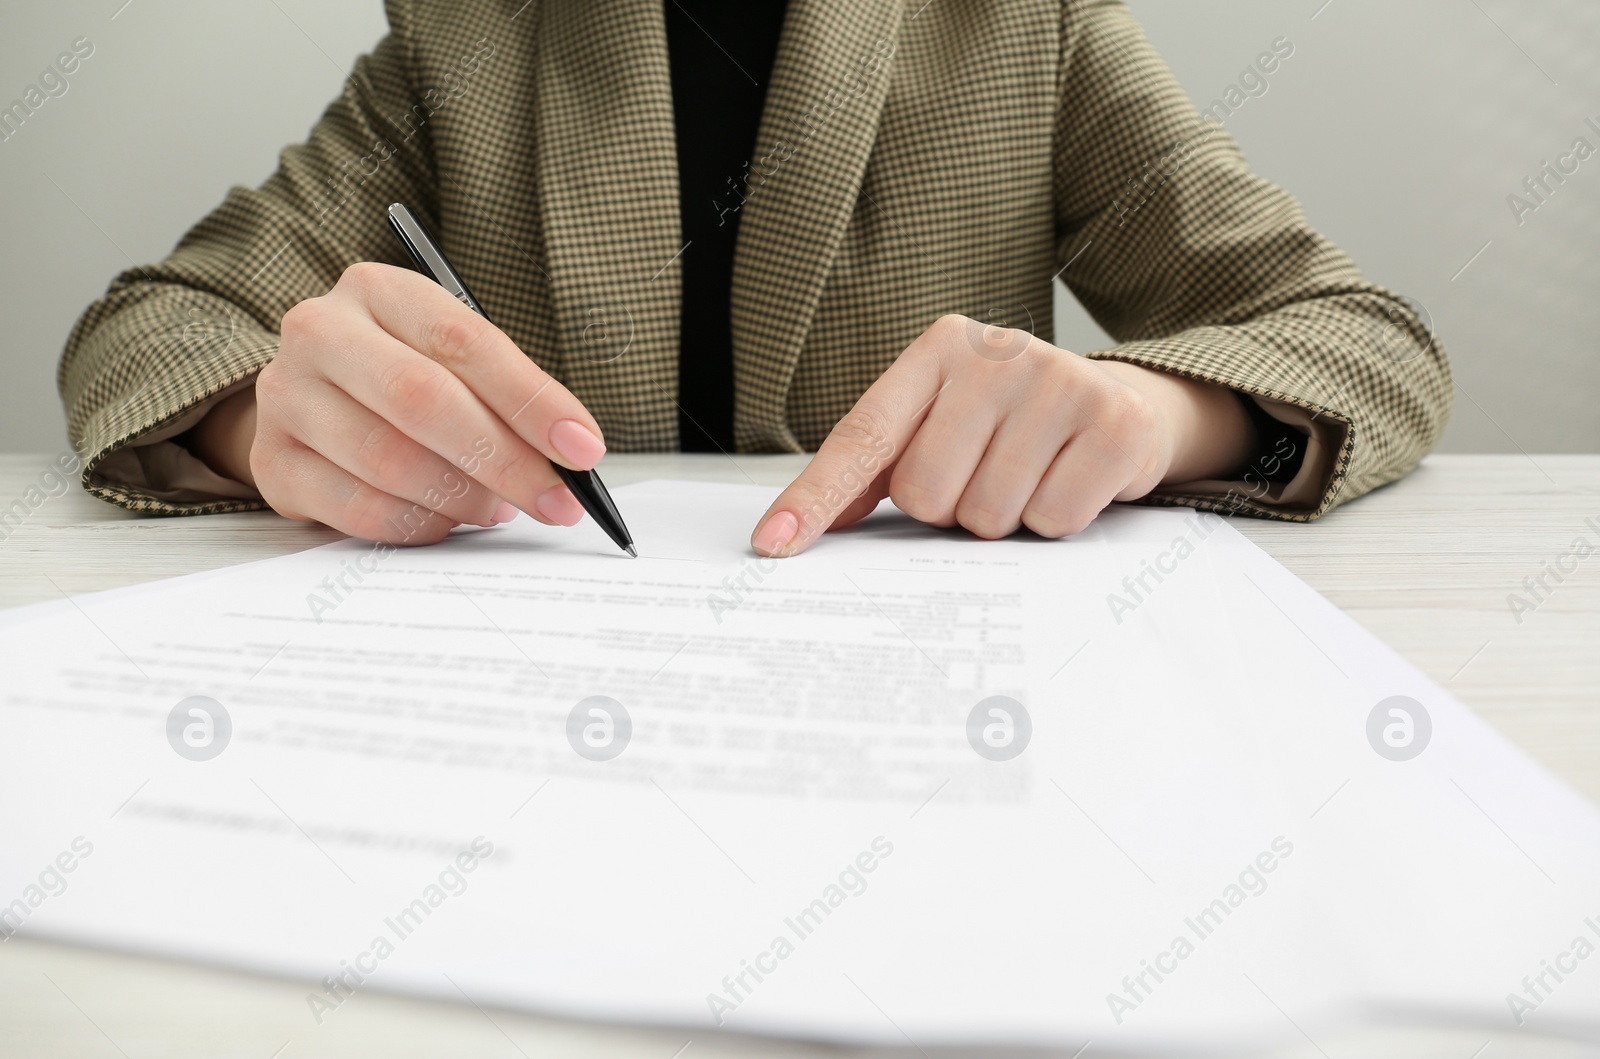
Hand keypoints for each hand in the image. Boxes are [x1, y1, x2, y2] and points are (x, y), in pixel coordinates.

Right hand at [190, 261, 605, 543]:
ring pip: (389, 460)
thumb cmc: (402, 376)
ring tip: (499, 509)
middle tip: (556, 500)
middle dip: (504, 460)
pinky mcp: (273, 463)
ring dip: (462, 497)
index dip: (531, 400)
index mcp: (378, 290)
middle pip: (423, 400)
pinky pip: (358, 507)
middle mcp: (321, 333)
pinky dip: (418, 524)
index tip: (583, 448)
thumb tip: (572, 456)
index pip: (464, 341)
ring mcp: (287, 397)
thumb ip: (504, 397)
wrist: (311, 400)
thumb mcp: (452, 361)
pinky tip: (447, 522)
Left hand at [750, 314, 1254, 555]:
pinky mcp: (1111, 421)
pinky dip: (1056, 520)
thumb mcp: (940, 422)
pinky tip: (1068, 479)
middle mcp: (995, 353)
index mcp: (937, 350)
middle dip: (951, 508)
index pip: (862, 438)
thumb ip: (874, 467)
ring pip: (988, 515)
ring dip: (1005, 518)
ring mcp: (1057, 382)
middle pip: (926, 493)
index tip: (774, 544)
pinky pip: (1051, 520)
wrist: (1119, 404)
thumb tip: (795, 527)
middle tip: (986, 475)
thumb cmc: (1009, 423)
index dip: (815, 498)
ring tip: (1029, 475)